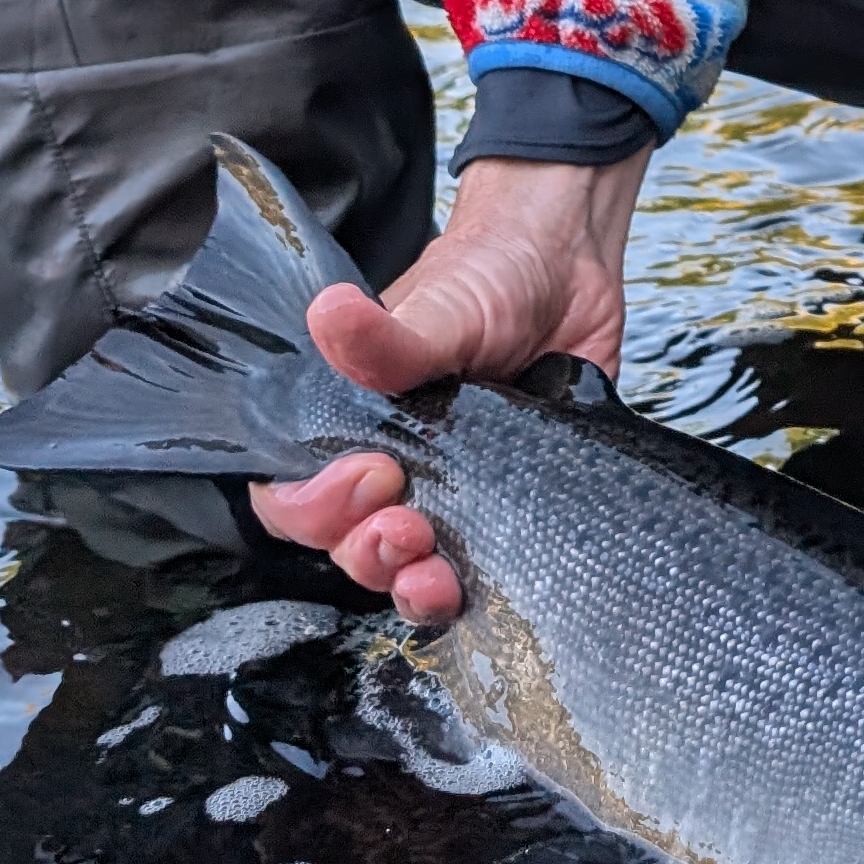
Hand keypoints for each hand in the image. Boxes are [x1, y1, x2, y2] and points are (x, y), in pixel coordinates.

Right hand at [248, 152, 644, 628]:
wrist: (571, 270)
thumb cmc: (489, 278)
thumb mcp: (438, 306)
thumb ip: (385, 336)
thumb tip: (331, 316)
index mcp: (349, 423)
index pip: (292, 494)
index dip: (313, 506)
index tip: (369, 475)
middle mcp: (391, 465)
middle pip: (344, 547)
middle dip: (366, 554)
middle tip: (408, 527)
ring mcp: (449, 494)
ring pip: (405, 573)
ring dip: (412, 586)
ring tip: (440, 571)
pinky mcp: (504, 512)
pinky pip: (477, 577)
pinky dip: (475, 593)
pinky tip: (490, 584)